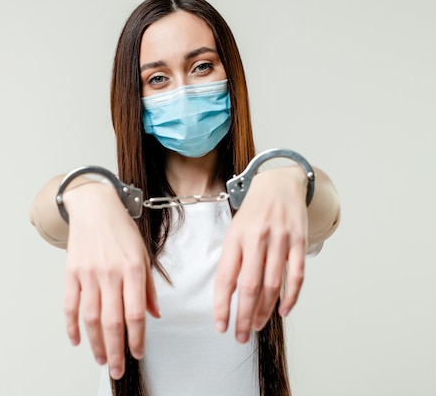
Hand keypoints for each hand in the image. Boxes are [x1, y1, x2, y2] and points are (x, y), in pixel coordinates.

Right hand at [62, 182, 159, 379]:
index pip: (135, 313)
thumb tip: (154, 315)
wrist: (94, 206)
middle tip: (117, 370)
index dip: (137, 338)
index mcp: (133, 269)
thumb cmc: (122, 230)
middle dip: (116, 350)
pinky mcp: (71, 272)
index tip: (138, 354)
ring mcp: (88, 273)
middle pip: (111, 321)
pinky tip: (77, 340)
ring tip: (102, 359)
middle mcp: (110, 273)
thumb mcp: (143, 254)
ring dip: (95, 343)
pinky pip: (70, 305)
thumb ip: (148, 287)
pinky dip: (72, 325)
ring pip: (90, 318)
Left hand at [213, 167, 307, 341]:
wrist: (278, 183)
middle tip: (241, 336)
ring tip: (257, 326)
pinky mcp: (299, 241)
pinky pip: (296, 276)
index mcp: (235, 238)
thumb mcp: (234, 231)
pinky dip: (290, 297)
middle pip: (250, 287)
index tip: (221, 326)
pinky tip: (282, 311)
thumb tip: (228, 296)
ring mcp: (280, 240)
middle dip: (244, 316)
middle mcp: (257, 239)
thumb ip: (232, 260)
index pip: (226, 278)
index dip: (222, 306)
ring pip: (273, 285)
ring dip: (265, 311)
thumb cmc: (252, 213)